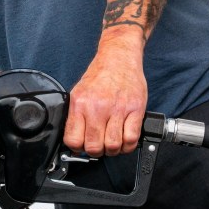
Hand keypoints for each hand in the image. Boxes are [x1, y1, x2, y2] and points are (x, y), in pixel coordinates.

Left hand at [63, 26, 147, 155]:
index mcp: (80, 104)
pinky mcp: (135, 108)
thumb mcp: (80, 92)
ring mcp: (118, 108)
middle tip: (100, 145)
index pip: (73, 141)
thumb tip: (75, 142)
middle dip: (97, 151)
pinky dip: (128, 145)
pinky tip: (125, 139)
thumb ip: (76, 116)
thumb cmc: (101, 74)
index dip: (78, 148)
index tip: (83, 146)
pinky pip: (131, 138)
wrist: (119, 56)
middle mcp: (98, 107)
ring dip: (113, 150)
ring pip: (113, 146)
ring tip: (113, 142)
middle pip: (94, 147)